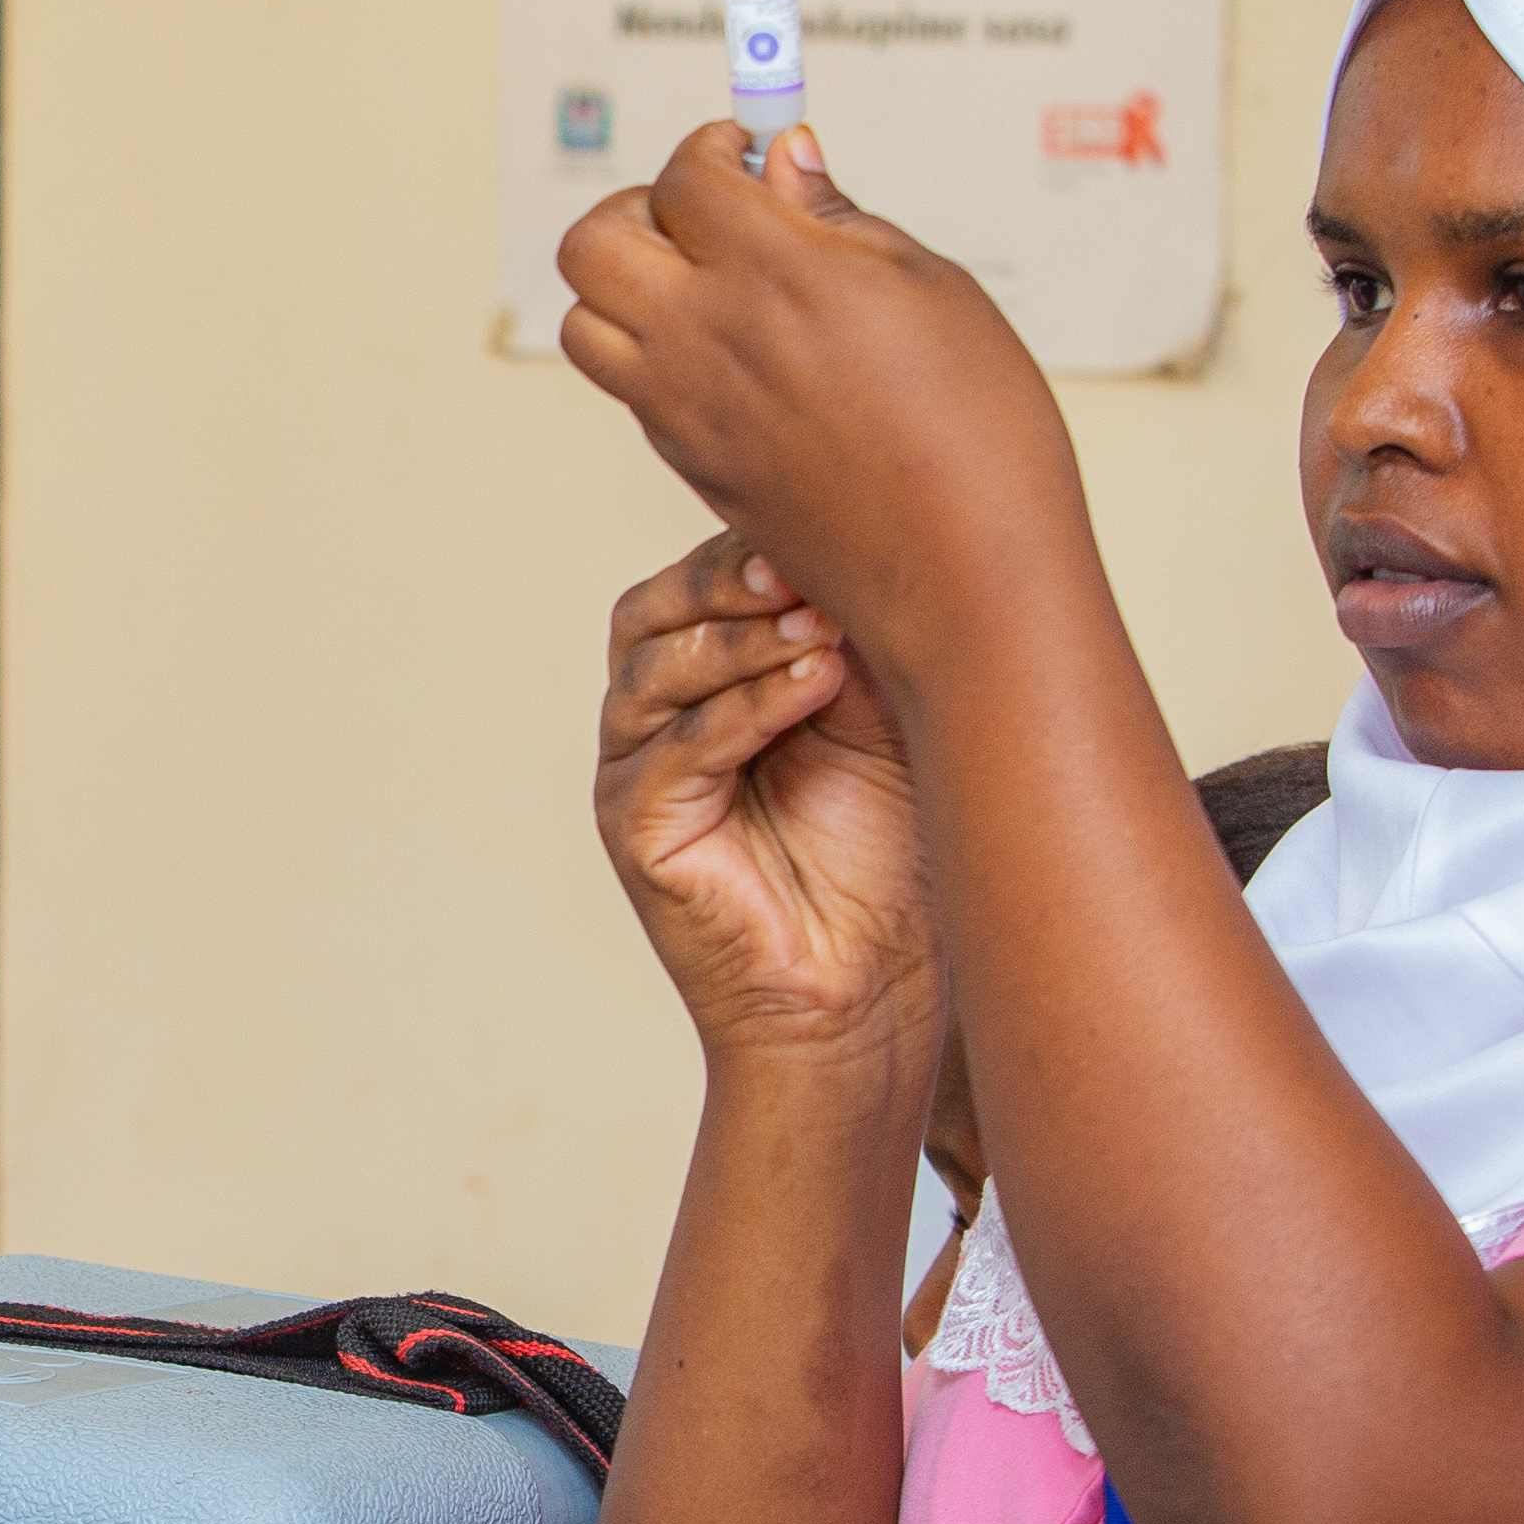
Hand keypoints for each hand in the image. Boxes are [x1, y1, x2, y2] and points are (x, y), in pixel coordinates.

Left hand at [555, 122, 1078, 679]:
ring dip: (627, 286)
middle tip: (708, 215)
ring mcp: (682, 408)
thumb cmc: (978, 429)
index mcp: (772, 273)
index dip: (715, 148)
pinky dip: (655, 352)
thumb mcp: (930, 288)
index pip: (684, 176)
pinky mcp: (687, 463)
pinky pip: (628, 385)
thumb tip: (781, 154)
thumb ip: (836, 216)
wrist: (965, 579)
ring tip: (709, 288)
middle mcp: (704, 337)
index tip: (749, 153)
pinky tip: (738, 358)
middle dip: (640, 208)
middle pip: (592, 241)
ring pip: (584, 320)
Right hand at [594, 533, 939, 1081]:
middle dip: (724, 580)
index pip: (694, 584)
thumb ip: (858, 640)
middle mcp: (655, 722)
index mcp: (703, 684)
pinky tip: (813, 686)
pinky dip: (740, 710)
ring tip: (823, 628)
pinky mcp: (637, 835)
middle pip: (648, 612)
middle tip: (803, 565)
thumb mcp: (885, 723)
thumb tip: (873, 541)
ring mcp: (636, 777)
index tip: (838, 524)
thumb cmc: (886, 867)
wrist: (872, 998)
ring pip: (653, 671)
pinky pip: (672, 752)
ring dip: (739, 638)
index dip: (749, 549)